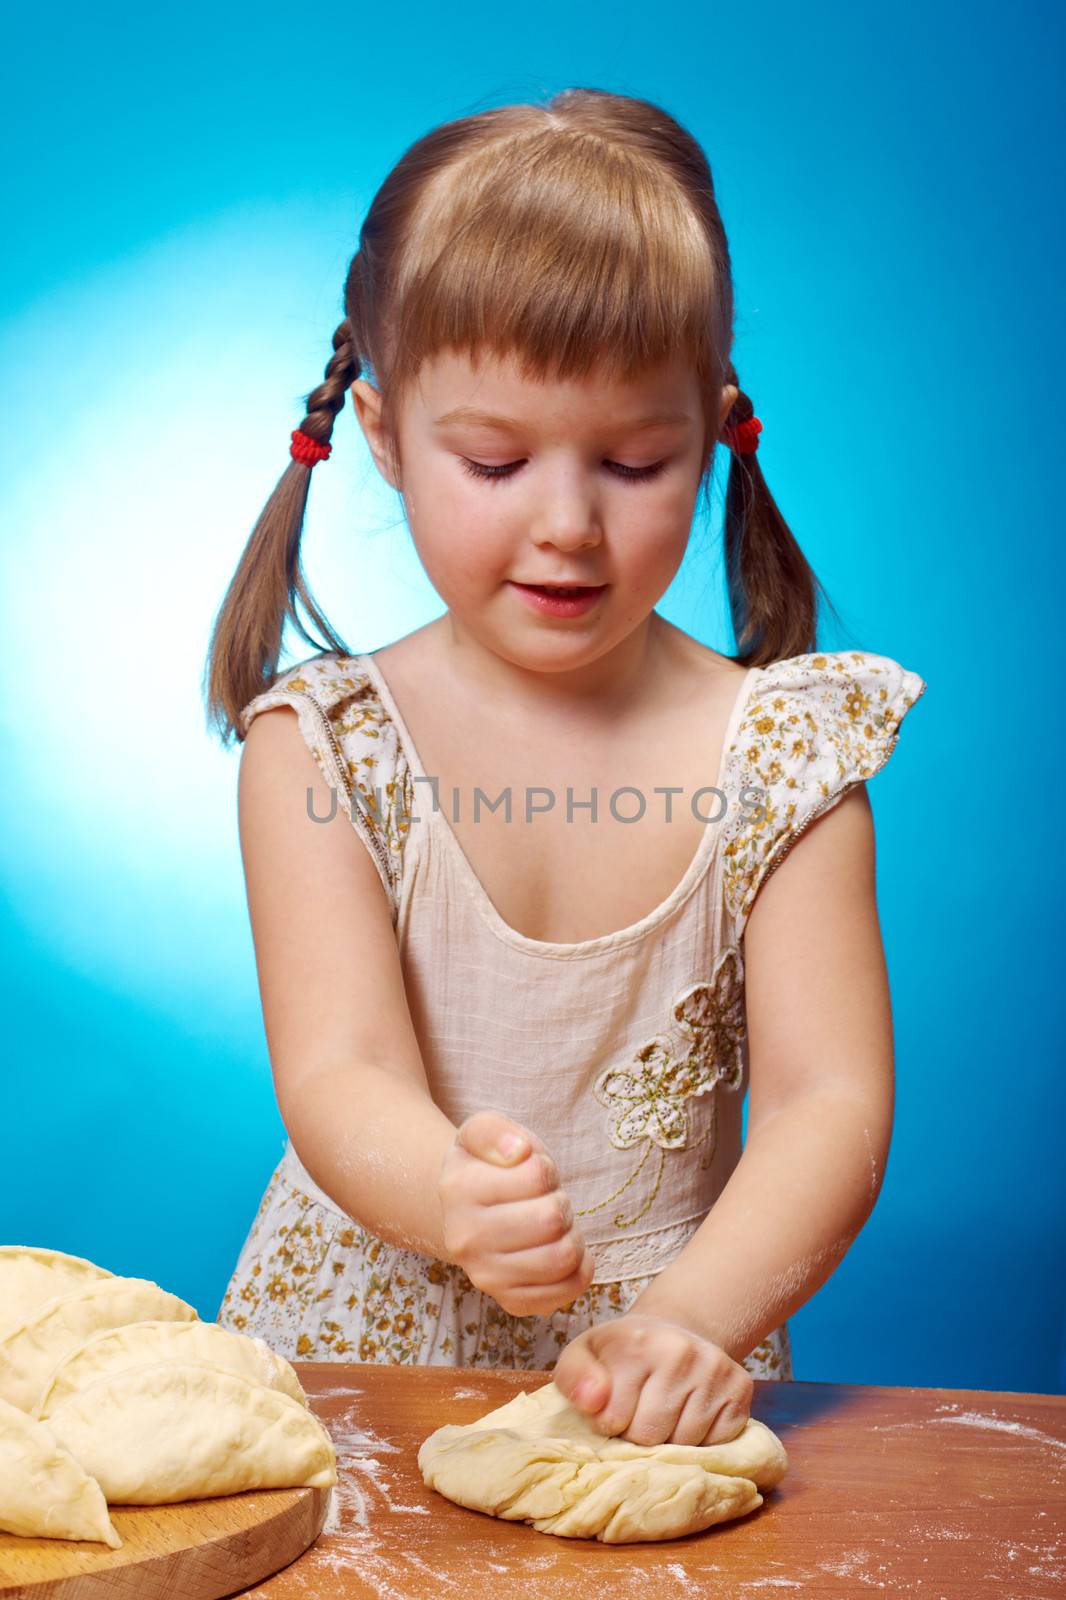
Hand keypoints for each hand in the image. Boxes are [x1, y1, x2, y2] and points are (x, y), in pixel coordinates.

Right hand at [436, 1109, 594, 1316]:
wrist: (468, 1212)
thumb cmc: (488, 1166)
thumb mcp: (483, 1131)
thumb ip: (496, 1130)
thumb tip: (519, 1152)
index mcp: (458, 1189)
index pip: (537, 1176)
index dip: (545, 1168)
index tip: (531, 1172)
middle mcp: (465, 1239)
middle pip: (552, 1219)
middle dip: (560, 1202)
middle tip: (545, 1200)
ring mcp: (486, 1277)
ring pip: (563, 1256)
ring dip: (572, 1234)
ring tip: (553, 1225)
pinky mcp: (511, 1302)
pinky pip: (568, 1289)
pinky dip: (580, 1267)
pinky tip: (561, 1248)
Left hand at [552, 1313, 753, 1446]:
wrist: (671, 1332)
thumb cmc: (621, 1353)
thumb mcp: (584, 1356)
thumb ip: (574, 1378)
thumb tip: (594, 1403)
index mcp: (636, 1341)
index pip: (613, 1421)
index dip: (609, 1423)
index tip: (612, 1406)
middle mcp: (680, 1351)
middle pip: (650, 1436)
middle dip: (638, 1436)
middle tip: (639, 1411)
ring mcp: (715, 1368)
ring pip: (684, 1445)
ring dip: (669, 1441)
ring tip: (664, 1413)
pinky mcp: (740, 1388)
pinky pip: (716, 1445)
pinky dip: (701, 1442)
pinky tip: (690, 1415)